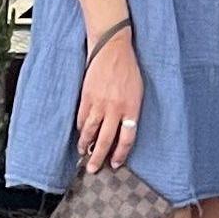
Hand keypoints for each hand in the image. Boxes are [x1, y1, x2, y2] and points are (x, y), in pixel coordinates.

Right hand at [77, 28, 144, 169]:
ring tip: (83, 153)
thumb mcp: (137, 92)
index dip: (120, 154)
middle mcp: (115, 108)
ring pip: (90, 131)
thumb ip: (130, 112)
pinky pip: (82, 118)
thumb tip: (123, 130)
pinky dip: (81, 128)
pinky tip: (81, 134)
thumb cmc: (128, 69)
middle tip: (93, 169)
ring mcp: (99, 103)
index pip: (126, 138)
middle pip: (105, 139)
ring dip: (85, 145)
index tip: (115, 163)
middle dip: (98, 157)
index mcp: (131, 108)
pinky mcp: (86, 96)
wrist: (112, 48)